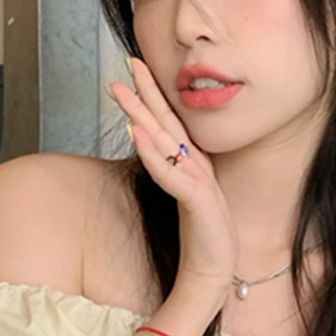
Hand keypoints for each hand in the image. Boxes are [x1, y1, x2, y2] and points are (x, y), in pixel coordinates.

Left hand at [107, 56, 239, 295]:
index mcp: (191, 164)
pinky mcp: (197, 201)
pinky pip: (170, 173)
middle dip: (147, 91)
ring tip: (123, 90)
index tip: (136, 70)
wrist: (212, 272)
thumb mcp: (185, 197)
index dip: (153, 95)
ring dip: (143, 113)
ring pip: (166, 141)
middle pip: (167, 122)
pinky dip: (152, 153)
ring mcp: (197, 181)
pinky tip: (137, 134)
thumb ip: (173, 173)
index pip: (170, 123)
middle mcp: (195, 166)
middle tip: (130, 63)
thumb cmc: (201, 237)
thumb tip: (154, 150)